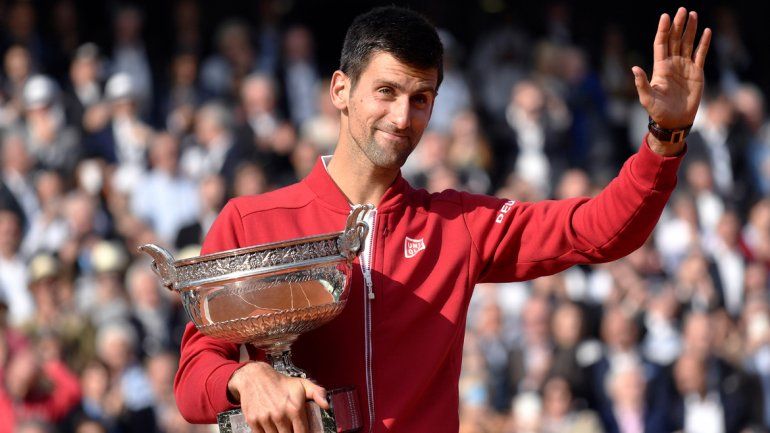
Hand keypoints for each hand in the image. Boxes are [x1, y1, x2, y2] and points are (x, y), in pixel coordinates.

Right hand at [227, 361, 329, 432]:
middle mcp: (279, 414)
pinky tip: (271, 426)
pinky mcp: (253, 421)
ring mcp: (265, 418)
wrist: (255, 377)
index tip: (303, 431)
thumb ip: (317, 394)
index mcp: (294, 408)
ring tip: (281, 426)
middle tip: (291, 427)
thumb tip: (326, 405)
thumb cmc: (280, 383)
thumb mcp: (303, 384)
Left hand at [632, 8, 711, 153]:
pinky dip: (703, 43)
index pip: (661, 44)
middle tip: (682, 10)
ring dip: (690, 30)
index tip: (665, 16)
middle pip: (675, 40)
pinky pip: (700, 54)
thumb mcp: (647, 98)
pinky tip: (706, 31)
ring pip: (687, 44)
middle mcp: (672, 64)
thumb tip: (634, 68)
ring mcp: (685, 67)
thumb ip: (641, 83)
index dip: (663, 30)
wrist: (674, 122)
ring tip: (693, 14)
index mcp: (660, 68)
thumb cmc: (658, 112)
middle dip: (678, 25)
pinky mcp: (697, 73)